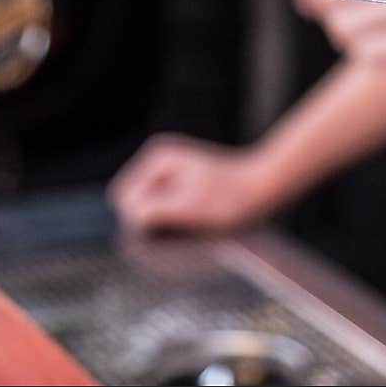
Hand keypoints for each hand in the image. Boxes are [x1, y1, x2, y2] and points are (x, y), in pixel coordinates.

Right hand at [107, 133, 271, 234]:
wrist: (261, 188)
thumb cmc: (230, 199)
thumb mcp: (189, 206)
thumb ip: (153, 208)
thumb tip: (125, 216)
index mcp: (157, 157)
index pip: (124, 196)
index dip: (137, 219)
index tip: (165, 229)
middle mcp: (158, 158)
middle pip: (131, 199)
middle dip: (146, 217)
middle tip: (176, 227)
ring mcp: (167, 168)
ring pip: (144, 204)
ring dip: (157, 218)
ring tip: (185, 222)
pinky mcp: (176, 181)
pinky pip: (158, 204)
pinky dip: (167, 216)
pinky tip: (187, 220)